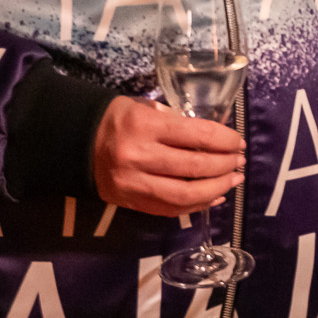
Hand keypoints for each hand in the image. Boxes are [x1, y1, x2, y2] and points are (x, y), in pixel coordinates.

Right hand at [91, 96, 244, 216]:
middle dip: (225, 165)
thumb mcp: (146, 108)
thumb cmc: (118, 119)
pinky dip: (195, 205)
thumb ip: (177, 121)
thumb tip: (215, 136)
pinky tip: (213, 197)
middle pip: (194, 167)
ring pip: (184, 195)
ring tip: (233, 181)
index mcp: (146, 126)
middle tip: (240, 162)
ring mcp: (133, 183)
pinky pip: (169, 209)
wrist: (77, 143)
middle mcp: (139, 157)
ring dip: (216, 189)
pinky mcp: (130, 202)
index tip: (239, 142)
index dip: (225, 140)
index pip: (197, 135)